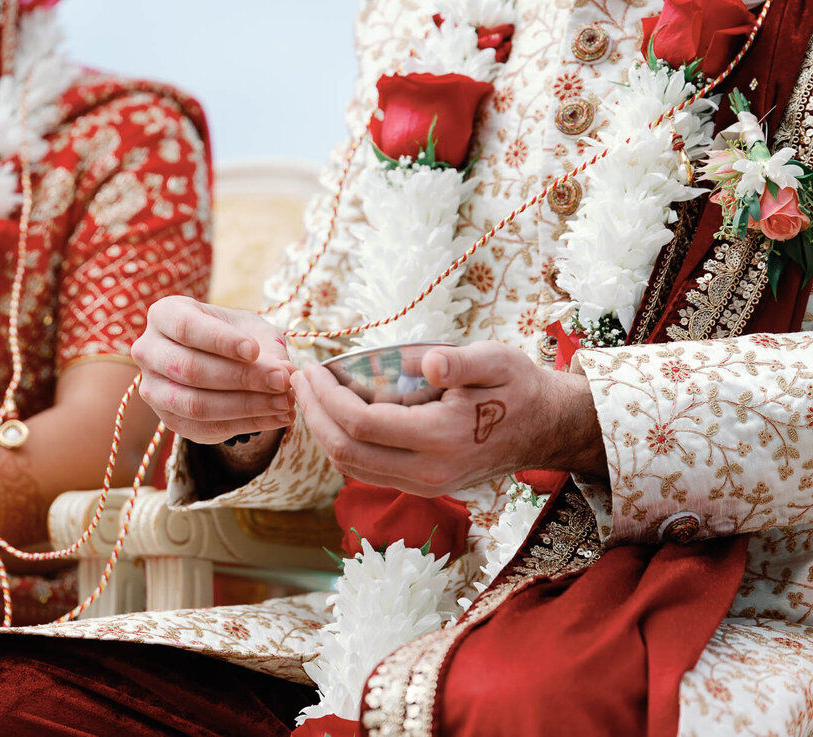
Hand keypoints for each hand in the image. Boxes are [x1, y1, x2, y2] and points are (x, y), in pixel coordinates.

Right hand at [132, 296, 295, 443]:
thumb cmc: (235, 336)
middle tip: (283, 382)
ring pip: (195, 405)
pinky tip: (276, 417)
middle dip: (242, 378)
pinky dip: (246, 425)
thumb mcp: (253, 329)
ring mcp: (153, 389)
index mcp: (164, 314)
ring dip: (246, 407)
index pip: (186, 328)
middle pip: (190, 370)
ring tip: (285, 403)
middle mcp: (148, 351)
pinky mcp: (168, 420)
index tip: (254, 350)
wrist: (221, 361)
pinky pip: (204, 428)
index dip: (220, 340)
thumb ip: (268, 348)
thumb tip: (286, 374)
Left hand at [290, 340, 604, 495]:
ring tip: (308, 394)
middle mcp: (429, 471)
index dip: (327, 398)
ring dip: (322, 431)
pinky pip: (367, 470)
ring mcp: (425, 485)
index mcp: (442, 438)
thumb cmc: (518, 386)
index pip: (362, 425)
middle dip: (313, 414)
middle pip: (346, 453)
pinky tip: (333, 414)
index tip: (312, 368)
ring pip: (351, 467)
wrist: (547, 428)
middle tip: (299, 379)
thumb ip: (460, 362)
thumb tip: (426, 362)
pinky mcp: (423, 486)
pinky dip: (341, 443)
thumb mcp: (497, 360)